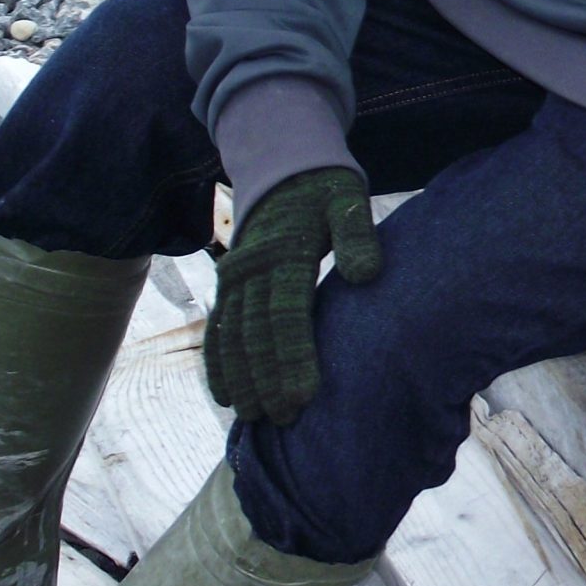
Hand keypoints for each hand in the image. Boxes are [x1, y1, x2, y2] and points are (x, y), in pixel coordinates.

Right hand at [204, 167, 380, 425]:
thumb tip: (366, 274)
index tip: (304, 397)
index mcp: (284, 252)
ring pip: (232, 337)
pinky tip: (226, 396)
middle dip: (266, 379)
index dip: (293, 358)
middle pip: (256, 334)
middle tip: (282, 421)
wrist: (283, 165)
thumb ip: (357, 235)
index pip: (287, 315)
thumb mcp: (347, 200)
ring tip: (255, 418)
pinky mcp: (230, 285)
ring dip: (241, 378)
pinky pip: (218, 328)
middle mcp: (252, 269)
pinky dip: (218, 362)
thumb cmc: (326, 190)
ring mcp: (236, 279)